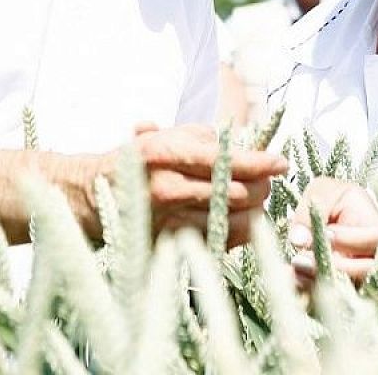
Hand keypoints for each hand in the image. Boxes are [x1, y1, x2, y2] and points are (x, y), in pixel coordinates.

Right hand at [126, 122, 287, 247]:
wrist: (97, 195)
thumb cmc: (137, 161)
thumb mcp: (163, 135)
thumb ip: (203, 138)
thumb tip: (242, 147)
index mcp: (166, 153)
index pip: (227, 160)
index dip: (261, 162)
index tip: (281, 163)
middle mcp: (169, 187)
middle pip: (239, 193)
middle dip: (261, 186)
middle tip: (265, 179)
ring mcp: (171, 219)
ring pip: (236, 220)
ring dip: (253, 209)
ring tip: (252, 198)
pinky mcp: (174, 242)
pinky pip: (223, 239)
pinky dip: (238, 229)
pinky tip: (238, 217)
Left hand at [289, 177, 377, 290]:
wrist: (327, 216)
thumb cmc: (331, 199)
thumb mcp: (322, 191)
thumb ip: (311, 210)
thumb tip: (299, 240)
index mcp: (376, 227)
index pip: (377, 239)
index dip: (352, 240)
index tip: (326, 234)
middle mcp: (375, 257)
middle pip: (366, 272)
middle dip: (333, 267)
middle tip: (300, 260)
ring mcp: (361, 278)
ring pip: (348, 291)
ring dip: (317, 283)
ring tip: (292, 271)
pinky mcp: (343, 292)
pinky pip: (330, 301)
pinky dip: (308, 293)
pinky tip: (290, 281)